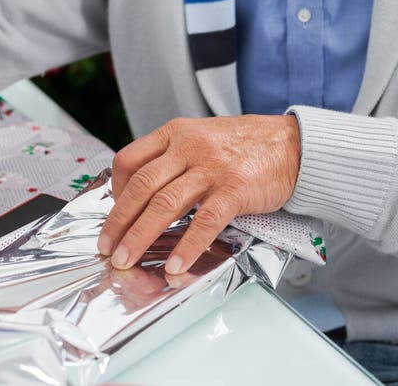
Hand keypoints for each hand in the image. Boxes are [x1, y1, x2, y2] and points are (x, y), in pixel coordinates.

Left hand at [97, 114, 300, 275]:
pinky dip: (187, 245)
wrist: (291, 143)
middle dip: (119, 220)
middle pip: (142, 185)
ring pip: (165, 203)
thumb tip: (143, 194)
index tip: (113, 213)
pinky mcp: (235, 188)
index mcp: (176, 133)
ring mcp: (212, 166)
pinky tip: (175, 265)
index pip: (130, 159)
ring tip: (126, 260)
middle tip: (107, 247)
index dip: (115, 190)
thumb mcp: (201, 137)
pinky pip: (205, 220)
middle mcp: (189, 146)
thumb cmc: (244, 144)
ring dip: (141, 235)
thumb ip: (173, 158)